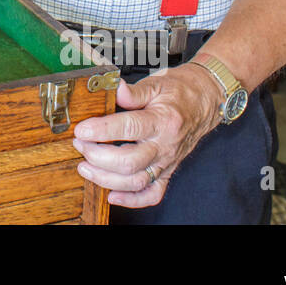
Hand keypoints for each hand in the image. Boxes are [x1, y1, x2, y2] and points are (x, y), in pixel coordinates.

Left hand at [71, 63, 224, 207]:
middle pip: (129, 161)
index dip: (102, 130)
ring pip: (136, 181)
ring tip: (85, 167)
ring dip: (106, 179)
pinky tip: (112, 195)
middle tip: (80, 145)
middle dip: (98, 157)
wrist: (205, 101)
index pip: (129, 128)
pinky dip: (131, 200)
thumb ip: (133, 91)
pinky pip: (152, 194)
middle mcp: (165, 145)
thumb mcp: (156, 84)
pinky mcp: (168, 171)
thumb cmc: (179, 92)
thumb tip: (114, 88)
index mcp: (163, 120)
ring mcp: (167, 161)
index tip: (81, 130)